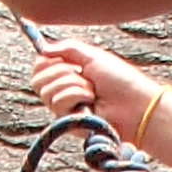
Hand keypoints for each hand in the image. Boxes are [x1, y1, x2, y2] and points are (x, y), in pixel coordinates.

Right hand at [32, 41, 152, 124]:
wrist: (134, 104)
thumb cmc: (120, 80)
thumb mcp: (93, 56)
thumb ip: (68, 48)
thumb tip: (43, 49)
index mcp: (69, 75)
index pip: (40, 68)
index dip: (45, 61)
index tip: (58, 57)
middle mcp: (63, 92)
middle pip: (37, 80)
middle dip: (60, 72)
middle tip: (80, 74)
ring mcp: (65, 109)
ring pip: (47, 91)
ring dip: (73, 84)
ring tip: (92, 90)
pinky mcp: (68, 123)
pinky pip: (58, 103)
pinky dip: (76, 95)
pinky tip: (91, 101)